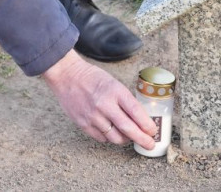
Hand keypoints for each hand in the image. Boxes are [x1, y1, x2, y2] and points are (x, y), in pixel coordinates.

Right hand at [42, 50, 157, 148]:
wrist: (67, 76)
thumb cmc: (93, 78)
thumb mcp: (113, 83)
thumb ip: (125, 100)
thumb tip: (139, 119)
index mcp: (115, 91)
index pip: (136, 112)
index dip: (147, 124)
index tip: (153, 131)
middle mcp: (104, 104)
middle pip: (128, 128)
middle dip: (142, 139)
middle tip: (150, 144)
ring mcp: (93, 116)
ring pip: (115, 137)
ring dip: (125, 139)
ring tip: (129, 137)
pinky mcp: (83, 124)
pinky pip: (102, 138)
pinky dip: (109, 137)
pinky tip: (112, 132)